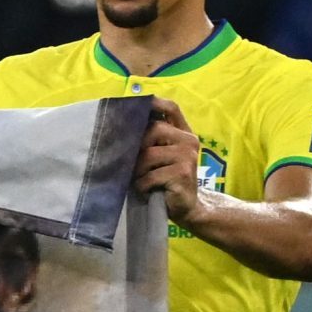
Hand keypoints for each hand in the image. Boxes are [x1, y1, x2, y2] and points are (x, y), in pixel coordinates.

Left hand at [135, 95, 201, 225]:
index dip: (155, 103)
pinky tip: (146, 191)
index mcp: (184, 134)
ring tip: (139, 181)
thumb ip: (151, 142)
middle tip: (130, 165)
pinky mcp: (182, 174)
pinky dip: (142, 186)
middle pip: (153, 130)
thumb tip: (122, 128)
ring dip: (137, 172)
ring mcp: (187, 157)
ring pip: (148, 155)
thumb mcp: (160, 158)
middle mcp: (188, 141)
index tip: (136, 103)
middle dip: (136, 149)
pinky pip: (150, 176)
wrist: (187, 208)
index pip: (172, 109)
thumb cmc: (166, 181)